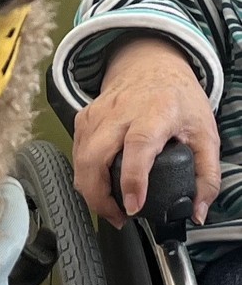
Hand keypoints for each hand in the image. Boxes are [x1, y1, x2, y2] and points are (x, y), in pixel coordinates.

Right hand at [71, 34, 220, 227]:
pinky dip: (84, 174)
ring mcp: (96, 114)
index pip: (137, 147)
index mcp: (154, 113)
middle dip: (99, 196)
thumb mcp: (206, 134)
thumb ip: (208, 176)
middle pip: (94, 157)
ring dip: (90, 190)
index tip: (133, 206)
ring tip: (110, 209)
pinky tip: (100, 186)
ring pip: (80, 159)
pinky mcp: (83, 118)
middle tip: (118, 218)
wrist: (150, 65)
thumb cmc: (178, 98)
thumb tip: (197, 211)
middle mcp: (119, 113)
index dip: (132, 179)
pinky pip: (76, 152)